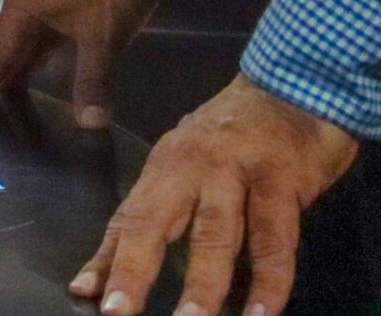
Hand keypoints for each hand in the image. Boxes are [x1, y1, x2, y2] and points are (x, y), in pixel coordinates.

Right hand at [0, 0, 167, 127]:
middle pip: (6, 42)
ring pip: (24, 33)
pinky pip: (40, 25)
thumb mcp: (104, 36)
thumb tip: (90, 124)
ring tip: (3, 87)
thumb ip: (93, 80)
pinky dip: (36, 47)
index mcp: (23, 3)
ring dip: (17, 60)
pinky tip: (38, 62)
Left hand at [69, 76, 357, 315]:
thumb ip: (172, 214)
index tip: (84, 294)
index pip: (130, 217)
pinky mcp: (282, 179)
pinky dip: (269, 280)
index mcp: (166, 166)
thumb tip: (136, 265)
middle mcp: (192, 167)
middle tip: (116, 312)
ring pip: (215, 233)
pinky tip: (260, 313)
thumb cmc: (240, 137)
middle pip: (156, 222)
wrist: (296, 87)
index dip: (106, 258)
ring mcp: (236, 170)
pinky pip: (274, 238)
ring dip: (203, 283)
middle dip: (134, 270)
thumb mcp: (194, 166)